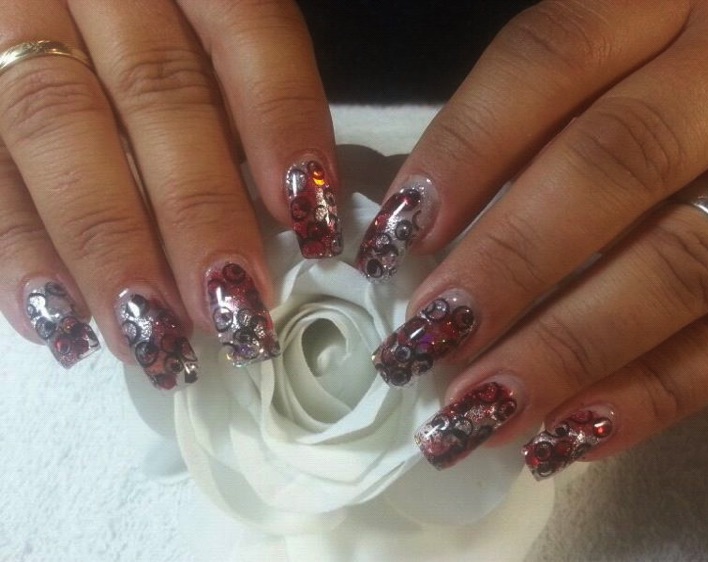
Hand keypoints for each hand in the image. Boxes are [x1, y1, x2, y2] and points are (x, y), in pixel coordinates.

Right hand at [0, 0, 339, 384]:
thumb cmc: (154, 10)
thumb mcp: (207, 14)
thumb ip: (244, 82)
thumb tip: (296, 207)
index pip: (248, 31)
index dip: (281, 121)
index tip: (307, 218)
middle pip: (156, 92)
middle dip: (196, 210)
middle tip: (231, 310)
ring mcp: (14, 25)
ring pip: (55, 127)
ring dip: (106, 245)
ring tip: (149, 336)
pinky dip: (14, 247)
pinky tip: (56, 319)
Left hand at [359, 0, 707, 475]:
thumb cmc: (649, 79)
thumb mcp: (600, 60)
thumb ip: (523, 124)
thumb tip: (417, 235)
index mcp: (655, 6)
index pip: (547, 60)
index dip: (464, 150)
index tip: (395, 241)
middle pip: (613, 164)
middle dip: (511, 263)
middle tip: (425, 343)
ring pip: (682, 264)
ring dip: (568, 349)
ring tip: (478, 413)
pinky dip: (649, 396)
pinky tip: (563, 439)